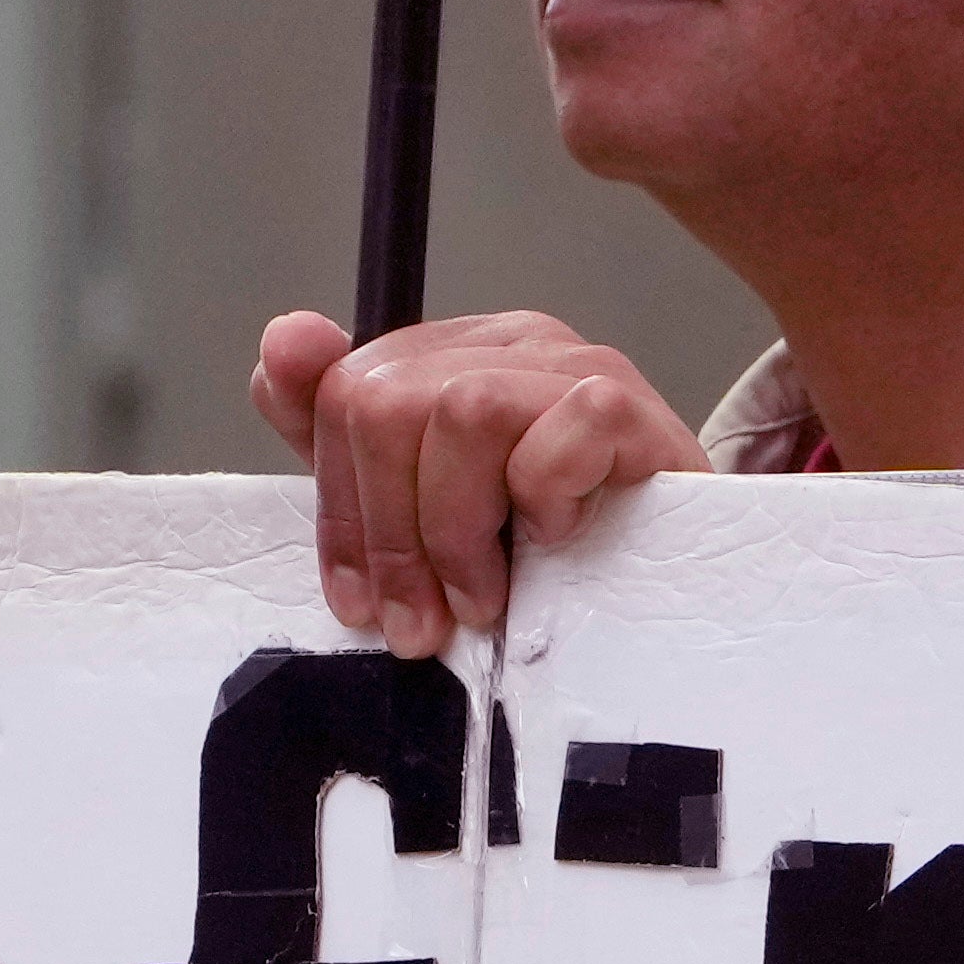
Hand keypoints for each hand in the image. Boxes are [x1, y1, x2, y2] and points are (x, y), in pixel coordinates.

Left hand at [248, 308, 705, 658]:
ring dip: (459, 532)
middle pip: (383, 401)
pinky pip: (557, 437)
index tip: (361, 603)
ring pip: (458, 413)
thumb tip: (281, 344)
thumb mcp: (429, 512)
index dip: (342, 513)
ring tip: (487, 599)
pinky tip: (562, 544)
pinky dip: (545, 505)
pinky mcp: (634, 411)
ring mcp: (577, 367)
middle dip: (391, 533)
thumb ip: (344, 437)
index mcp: (455, 356)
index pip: (344, 394)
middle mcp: (514, 343)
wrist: (682, 592)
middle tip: (423, 620)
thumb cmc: (555, 561)